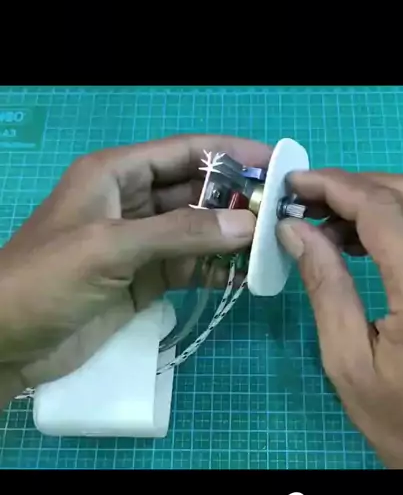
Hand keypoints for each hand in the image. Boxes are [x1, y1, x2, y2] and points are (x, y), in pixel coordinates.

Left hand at [0, 134, 270, 397]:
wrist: (7, 342)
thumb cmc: (48, 279)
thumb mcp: (111, 247)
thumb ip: (179, 233)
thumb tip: (246, 225)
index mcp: (114, 174)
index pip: (182, 152)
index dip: (228, 154)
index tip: (274, 164)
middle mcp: (130, 202)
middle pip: (194, 191)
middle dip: (236, 200)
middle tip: (283, 214)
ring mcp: (138, 244)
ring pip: (195, 231)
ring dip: (230, 237)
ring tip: (273, 246)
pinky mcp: (143, 280)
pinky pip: (188, 266)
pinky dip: (214, 270)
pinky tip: (243, 277)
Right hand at [277, 170, 402, 468]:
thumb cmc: (400, 420)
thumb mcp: (347, 361)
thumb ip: (325, 285)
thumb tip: (294, 226)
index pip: (385, 214)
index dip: (336, 186)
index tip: (293, 183)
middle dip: (353, 185)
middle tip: (304, 198)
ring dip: (374, 199)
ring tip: (324, 220)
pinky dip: (396, 218)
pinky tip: (358, 237)